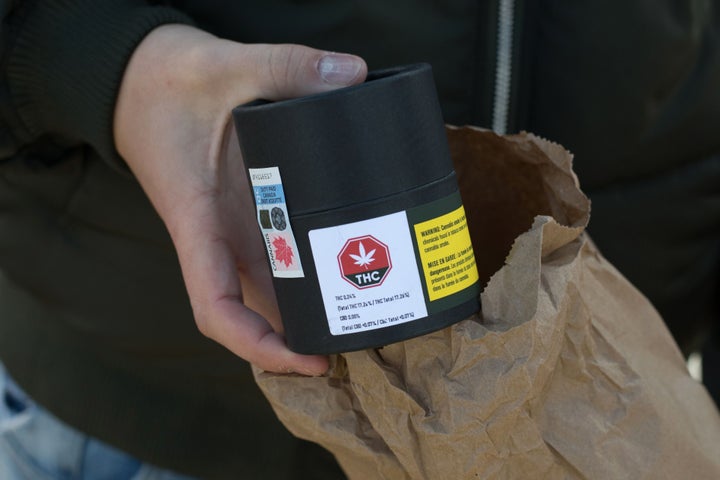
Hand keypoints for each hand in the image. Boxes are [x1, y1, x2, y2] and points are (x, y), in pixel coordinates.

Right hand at [113, 25, 366, 374]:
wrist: (138, 80)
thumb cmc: (166, 82)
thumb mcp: (224, 66)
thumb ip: (286, 66)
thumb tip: (352, 74)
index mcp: (198, 219)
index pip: (216, 305)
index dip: (257, 344)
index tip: (309, 359)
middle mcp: (218, 235)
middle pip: (255, 311)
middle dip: (300, 338)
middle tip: (363, 340)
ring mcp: (235, 225)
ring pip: (271, 287)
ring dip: (308, 310)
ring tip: (368, 315)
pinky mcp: (250, 208)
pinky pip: (280, 252)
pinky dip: (308, 269)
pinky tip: (349, 263)